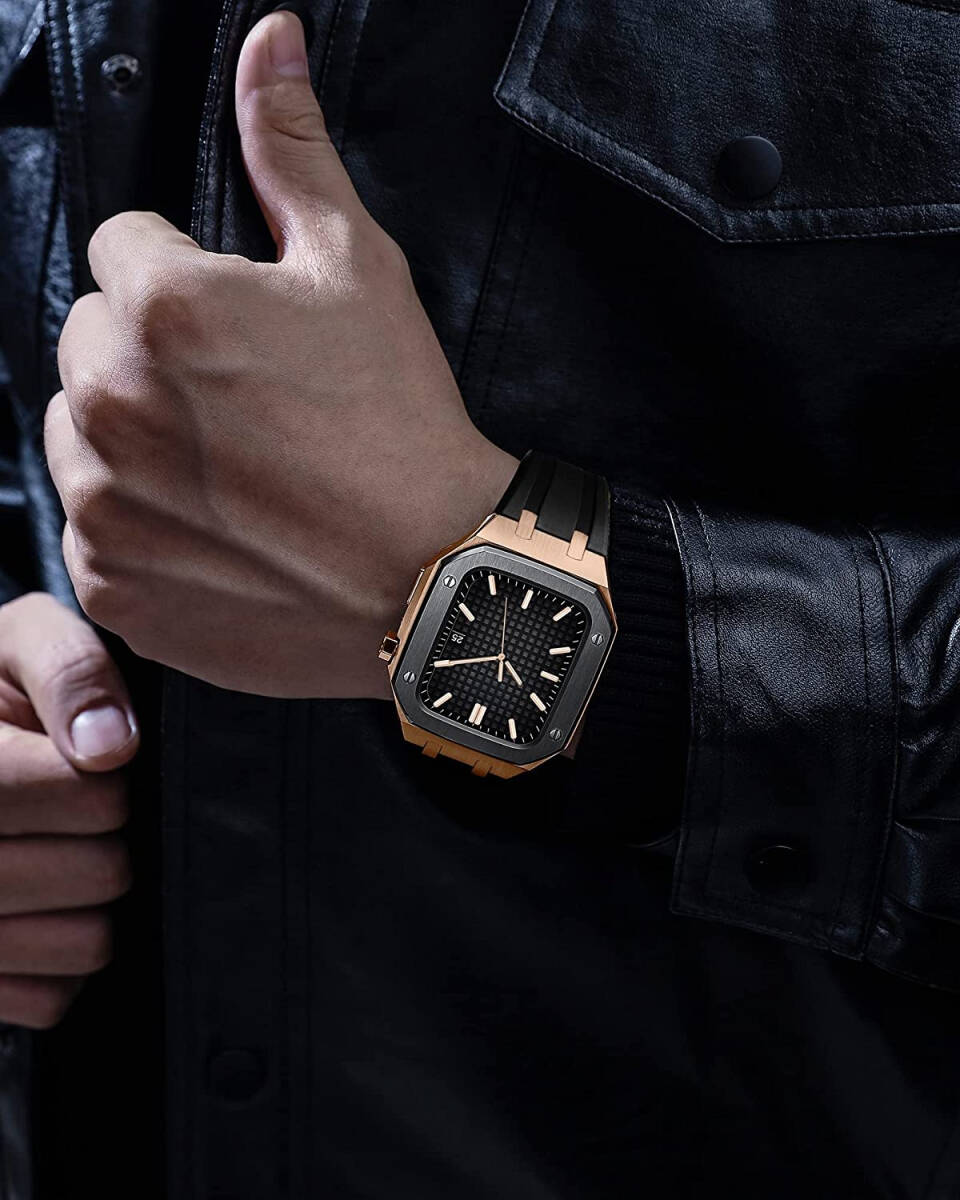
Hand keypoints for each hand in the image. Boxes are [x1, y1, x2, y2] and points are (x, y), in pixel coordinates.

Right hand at [0, 594, 136, 1027]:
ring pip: (86, 942)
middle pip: (98, 872)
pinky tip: (37, 907)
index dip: (104, 779)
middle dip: (106, 834)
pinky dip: (59, 960)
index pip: (87, 797)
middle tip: (71, 811)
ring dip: (92, 899)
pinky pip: (54, 997)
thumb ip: (69, 671)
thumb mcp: (23, 642)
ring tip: (52, 852)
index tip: (85, 760)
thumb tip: (110, 748)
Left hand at [44, 10, 516, 699]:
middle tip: (243, 406)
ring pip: (79, 435)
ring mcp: (104, 501)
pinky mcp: (111, 581)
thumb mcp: (359, 271)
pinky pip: (93, 529)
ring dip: (132, 441)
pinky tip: (217, 530)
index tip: (241, 332)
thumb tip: (270, 40)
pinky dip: (139, 527)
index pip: (122, 250)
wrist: (433, 577)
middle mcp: (110, 398)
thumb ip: (291, 152)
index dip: (187, 282)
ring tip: (230, 472)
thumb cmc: (401, 426)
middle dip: (150, 358)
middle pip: (90, 342)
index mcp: (162, 305)